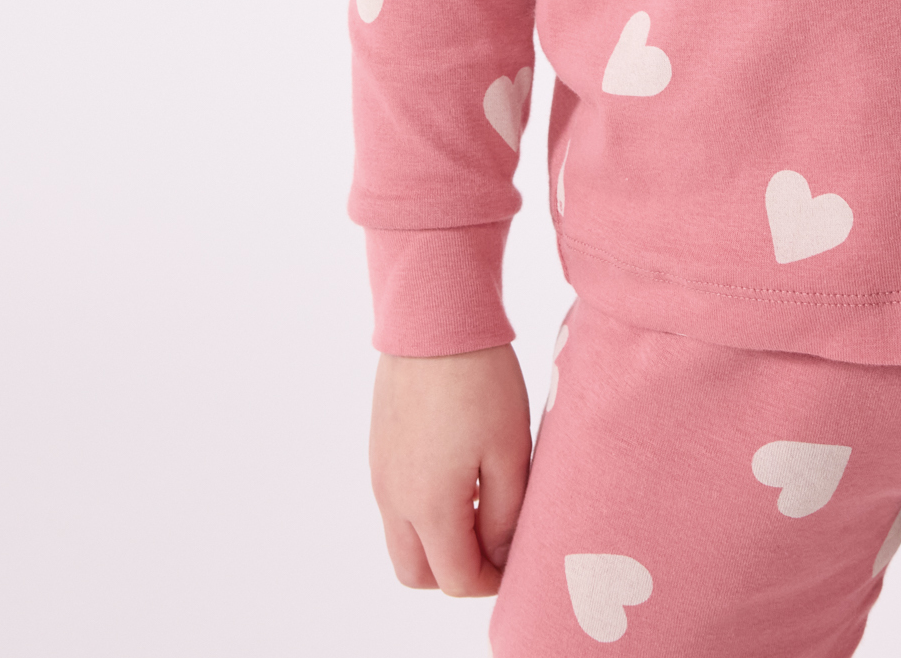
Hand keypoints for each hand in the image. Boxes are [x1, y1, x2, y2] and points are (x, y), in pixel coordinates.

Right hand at [369, 345, 530, 596]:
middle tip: (497, 544)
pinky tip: (460, 476)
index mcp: (429, 507)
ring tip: (482, 507)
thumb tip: (500, 557)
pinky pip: (396, 507)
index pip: (456, 579)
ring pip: (402, 542)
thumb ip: (505, 515)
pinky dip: (424, 514)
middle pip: (418, 574)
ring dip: (438, 544)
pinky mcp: (379, 451)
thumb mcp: (510, 451)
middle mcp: (394, 500)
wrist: (434, 319)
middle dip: (457, 573)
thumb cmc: (480, 382)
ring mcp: (381, 475)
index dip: (493, 582)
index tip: (521, 560)